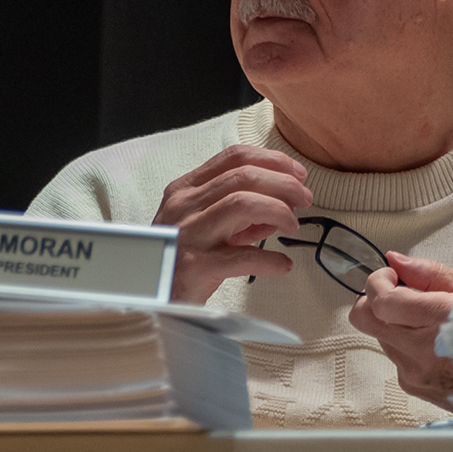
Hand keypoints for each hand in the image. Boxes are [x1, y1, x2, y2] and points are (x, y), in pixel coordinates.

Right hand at [154, 144, 311, 302]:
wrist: (147, 293)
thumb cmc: (179, 254)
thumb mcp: (202, 221)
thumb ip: (237, 208)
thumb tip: (281, 204)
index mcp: (186, 189)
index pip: (233, 158)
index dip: (272, 160)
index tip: (298, 173)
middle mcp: (185, 206)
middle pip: (243, 177)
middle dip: (284, 184)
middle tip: (305, 200)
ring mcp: (188, 235)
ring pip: (243, 204)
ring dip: (278, 211)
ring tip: (293, 226)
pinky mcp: (195, 266)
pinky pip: (242, 257)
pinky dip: (270, 260)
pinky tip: (282, 264)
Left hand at [347, 251, 452, 405]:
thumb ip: (432, 274)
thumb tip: (397, 261)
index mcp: (440, 321)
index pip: (380, 300)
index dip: (379, 282)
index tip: (393, 276)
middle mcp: (421, 351)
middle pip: (365, 319)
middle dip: (376, 301)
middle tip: (401, 294)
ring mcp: (415, 373)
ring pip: (381, 337)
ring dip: (396, 324)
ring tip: (433, 323)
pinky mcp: (414, 387)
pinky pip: (397, 358)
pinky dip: (410, 346)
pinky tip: (439, 346)